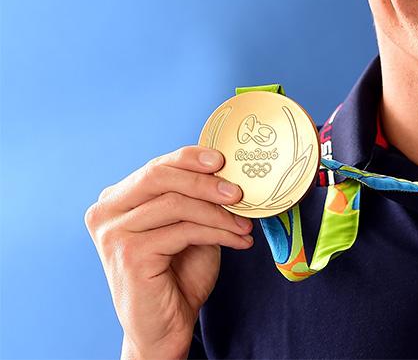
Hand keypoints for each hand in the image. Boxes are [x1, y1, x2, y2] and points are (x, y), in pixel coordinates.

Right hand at [84, 146, 254, 358]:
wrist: (165, 326)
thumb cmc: (177, 274)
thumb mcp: (188, 225)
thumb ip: (195, 198)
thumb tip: (227, 171)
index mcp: (115, 200)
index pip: (156, 166)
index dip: (190, 158)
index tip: (222, 159)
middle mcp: (106, 213)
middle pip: (160, 177)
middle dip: (205, 182)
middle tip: (239, 193)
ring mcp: (113, 234)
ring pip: (176, 204)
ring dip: (219, 213)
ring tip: (244, 225)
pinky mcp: (130, 254)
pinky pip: (183, 231)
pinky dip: (217, 232)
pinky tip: (238, 241)